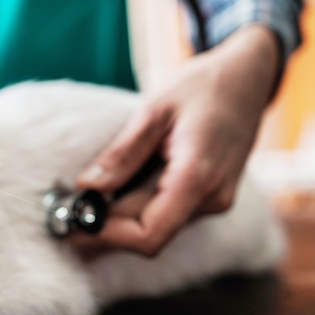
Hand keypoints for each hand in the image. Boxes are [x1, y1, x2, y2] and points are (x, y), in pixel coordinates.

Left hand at [74, 25, 280, 255]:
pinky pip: (168, 214)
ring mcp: (214, 201)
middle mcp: (211, 199)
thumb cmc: (204, 86)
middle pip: (149, 235)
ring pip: (158, 228)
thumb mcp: (155, 110)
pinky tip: (115, 191)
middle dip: (106, 228)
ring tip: (86, 199)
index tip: (73, 223)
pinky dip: (138, 209)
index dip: (106, 236)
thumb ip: (123, 153)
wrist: (248, 78)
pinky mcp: (210, 197)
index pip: (148, 235)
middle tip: (66, 212)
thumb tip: (88, 187)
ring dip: (120, 220)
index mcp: (197, 177)